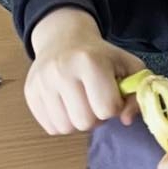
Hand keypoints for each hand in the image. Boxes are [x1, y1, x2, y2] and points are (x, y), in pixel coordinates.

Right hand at [25, 9, 143, 135]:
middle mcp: (62, 71)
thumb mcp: (128, 66)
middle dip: (95, 117)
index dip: (114, 106)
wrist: (63, 40)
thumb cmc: (100, 57)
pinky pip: (50, 127)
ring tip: (80, 103)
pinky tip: (65, 104)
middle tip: (95, 101)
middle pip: (85, 122)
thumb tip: (126, 119)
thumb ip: (137, 93)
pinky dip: (62, 121)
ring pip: (66, 128)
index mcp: (89, 62)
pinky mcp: (30, 93)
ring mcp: (42, 82)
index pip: (107, 108)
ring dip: (77, 121)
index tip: (111, 95)